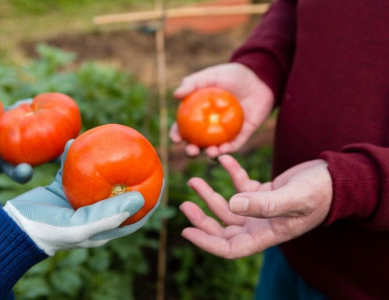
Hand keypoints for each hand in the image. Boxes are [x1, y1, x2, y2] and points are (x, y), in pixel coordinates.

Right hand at [3, 140, 162, 255]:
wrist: (13, 227)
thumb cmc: (48, 231)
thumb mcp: (80, 227)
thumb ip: (109, 214)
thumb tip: (141, 198)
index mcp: (103, 226)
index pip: (135, 214)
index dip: (151, 198)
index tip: (162, 178)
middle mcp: (94, 212)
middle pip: (119, 191)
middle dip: (130, 173)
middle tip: (140, 152)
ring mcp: (78, 200)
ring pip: (96, 176)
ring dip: (102, 160)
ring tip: (110, 140)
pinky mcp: (61, 189)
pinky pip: (72, 168)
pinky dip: (74, 156)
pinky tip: (75, 141)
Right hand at [170, 63, 273, 157]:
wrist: (259, 79)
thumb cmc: (231, 75)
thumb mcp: (211, 75)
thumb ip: (192, 83)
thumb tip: (176, 95)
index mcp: (197, 114)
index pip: (182, 128)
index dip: (176, 135)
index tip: (176, 138)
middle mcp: (208, 127)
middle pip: (195, 144)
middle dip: (191, 151)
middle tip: (192, 151)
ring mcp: (224, 133)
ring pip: (214, 149)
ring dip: (210, 154)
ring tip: (211, 152)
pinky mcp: (241, 136)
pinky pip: (233, 146)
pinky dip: (228, 150)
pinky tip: (225, 149)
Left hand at [180, 155, 331, 258]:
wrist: (337, 178)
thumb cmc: (320, 192)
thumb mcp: (294, 198)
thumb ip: (264, 204)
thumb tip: (232, 204)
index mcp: (266, 234)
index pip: (230, 247)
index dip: (206, 242)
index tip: (186, 231)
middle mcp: (261, 224)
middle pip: (223, 229)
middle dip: (202, 219)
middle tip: (185, 203)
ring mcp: (261, 209)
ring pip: (228, 207)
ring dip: (211, 195)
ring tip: (194, 180)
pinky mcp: (264, 192)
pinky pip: (241, 185)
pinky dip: (231, 174)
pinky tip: (223, 160)